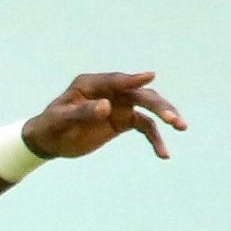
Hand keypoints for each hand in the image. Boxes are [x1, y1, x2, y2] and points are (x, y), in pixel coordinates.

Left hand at [23, 71, 185, 161]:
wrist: (50, 140)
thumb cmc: (52, 125)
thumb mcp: (62, 119)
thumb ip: (83, 112)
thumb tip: (106, 106)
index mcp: (92, 84)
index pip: (116, 80)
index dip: (133, 80)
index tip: (150, 77)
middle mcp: (111, 91)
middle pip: (139, 94)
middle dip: (158, 105)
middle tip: (173, 118)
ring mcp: (120, 105)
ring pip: (148, 109)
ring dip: (165, 117)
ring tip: (180, 127)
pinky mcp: (124, 121)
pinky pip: (145, 127)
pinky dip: (155, 138)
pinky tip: (164, 153)